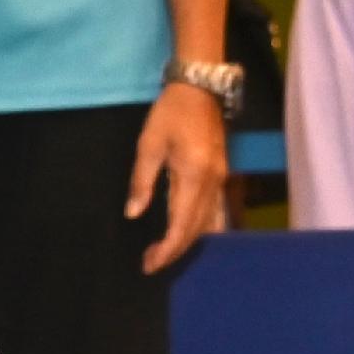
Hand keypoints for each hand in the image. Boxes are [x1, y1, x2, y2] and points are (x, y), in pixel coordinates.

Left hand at [129, 84, 229, 272]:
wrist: (200, 89)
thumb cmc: (170, 114)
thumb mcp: (148, 144)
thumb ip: (142, 182)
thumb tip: (133, 214)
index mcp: (194, 176)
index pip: (182, 224)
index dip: (167, 248)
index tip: (150, 264)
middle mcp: (213, 183)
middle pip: (197, 229)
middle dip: (175, 250)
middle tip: (150, 264)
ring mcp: (220, 179)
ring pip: (208, 222)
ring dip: (187, 241)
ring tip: (163, 253)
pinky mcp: (221, 174)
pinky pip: (213, 211)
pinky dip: (199, 228)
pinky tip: (185, 234)